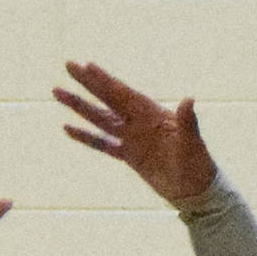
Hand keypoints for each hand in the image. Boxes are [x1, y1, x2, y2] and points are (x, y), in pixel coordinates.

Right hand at [55, 60, 215, 204]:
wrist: (195, 190)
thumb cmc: (198, 164)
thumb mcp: (192, 143)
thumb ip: (187, 122)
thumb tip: (188, 100)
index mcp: (152, 114)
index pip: (122, 94)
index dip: (105, 80)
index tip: (87, 65)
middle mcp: (138, 121)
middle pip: (106, 99)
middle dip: (87, 83)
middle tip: (69, 65)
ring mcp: (132, 138)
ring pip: (99, 118)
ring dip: (79, 106)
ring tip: (58, 93)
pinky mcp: (128, 156)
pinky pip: (102, 144)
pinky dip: (85, 137)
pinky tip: (68, 128)